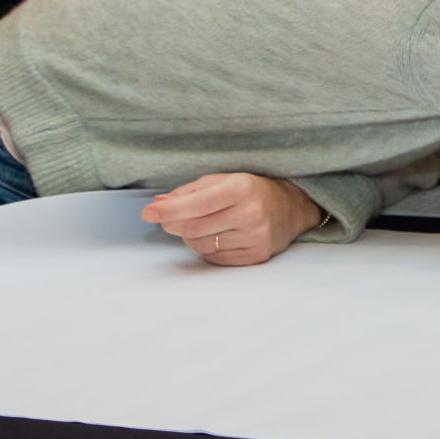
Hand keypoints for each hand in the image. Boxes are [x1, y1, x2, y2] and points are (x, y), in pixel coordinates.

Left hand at [141, 173, 324, 264]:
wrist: (291, 208)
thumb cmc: (251, 190)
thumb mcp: (223, 180)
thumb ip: (189, 192)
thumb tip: (158, 204)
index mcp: (242, 188)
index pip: (198, 204)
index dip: (170, 210)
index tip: (148, 212)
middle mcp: (251, 213)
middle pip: (194, 228)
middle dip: (174, 224)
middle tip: (169, 219)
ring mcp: (255, 237)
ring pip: (201, 245)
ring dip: (191, 237)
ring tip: (202, 225)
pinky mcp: (256, 255)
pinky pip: (214, 258)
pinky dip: (206, 248)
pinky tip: (216, 236)